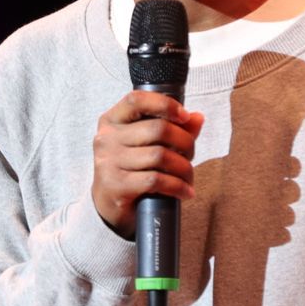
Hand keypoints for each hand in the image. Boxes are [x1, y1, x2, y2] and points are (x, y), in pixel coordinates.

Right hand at [91, 91, 202, 236]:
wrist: (110, 205)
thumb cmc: (131, 169)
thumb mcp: (148, 144)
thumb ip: (172, 128)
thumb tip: (197, 118)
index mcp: (112, 120)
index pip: (137, 100)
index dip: (165, 104)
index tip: (185, 116)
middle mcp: (107, 138)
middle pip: (158, 129)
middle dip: (185, 142)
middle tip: (191, 156)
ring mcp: (109, 162)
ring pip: (160, 156)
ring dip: (184, 168)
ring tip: (188, 177)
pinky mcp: (116, 185)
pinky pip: (156, 180)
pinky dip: (177, 186)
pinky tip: (184, 191)